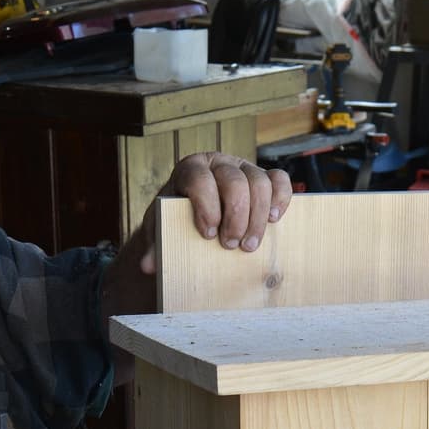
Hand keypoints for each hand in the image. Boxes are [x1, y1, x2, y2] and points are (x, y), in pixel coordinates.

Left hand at [129, 151, 292, 273]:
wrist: (195, 208)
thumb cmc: (177, 216)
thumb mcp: (162, 226)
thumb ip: (155, 243)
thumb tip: (147, 265)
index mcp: (190, 168)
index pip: (200, 178)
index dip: (206, 206)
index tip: (208, 234)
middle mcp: (219, 163)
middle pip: (235, 182)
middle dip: (236, 217)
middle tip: (231, 245)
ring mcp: (244, 167)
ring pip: (260, 182)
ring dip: (258, 217)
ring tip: (250, 244)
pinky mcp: (264, 177)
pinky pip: (279, 180)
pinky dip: (280, 199)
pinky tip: (274, 220)